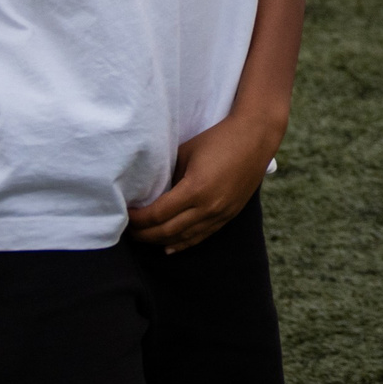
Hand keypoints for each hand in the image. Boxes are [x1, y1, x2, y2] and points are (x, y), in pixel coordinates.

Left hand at [125, 109, 281, 252]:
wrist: (257, 136)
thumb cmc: (219, 138)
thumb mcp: (186, 153)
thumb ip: (169, 176)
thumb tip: (151, 193)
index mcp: (195, 189)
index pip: (157, 214)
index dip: (137, 219)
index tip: (125, 215)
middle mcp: (208, 207)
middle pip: (167, 232)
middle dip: (144, 234)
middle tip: (128, 230)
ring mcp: (221, 214)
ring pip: (183, 238)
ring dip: (160, 241)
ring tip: (144, 238)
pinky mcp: (229, 215)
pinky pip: (202, 236)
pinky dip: (183, 243)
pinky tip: (169, 247)